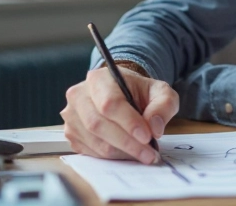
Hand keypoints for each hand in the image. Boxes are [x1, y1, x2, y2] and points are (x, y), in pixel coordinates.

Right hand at [61, 66, 178, 163]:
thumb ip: (163, 105)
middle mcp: (79, 96)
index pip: (109, 103)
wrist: (122, 94)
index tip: (147, 136)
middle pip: (98, 124)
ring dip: (121, 153)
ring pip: (95, 141)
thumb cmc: (138, 92)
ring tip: (144, 155)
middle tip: (149, 153)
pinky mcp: (71, 134)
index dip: (128, 122)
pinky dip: (112, 157)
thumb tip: (155, 128)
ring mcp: (72, 116)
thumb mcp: (159, 91)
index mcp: (99, 79)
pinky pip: (91, 151)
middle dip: (127, 143)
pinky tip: (128, 154)